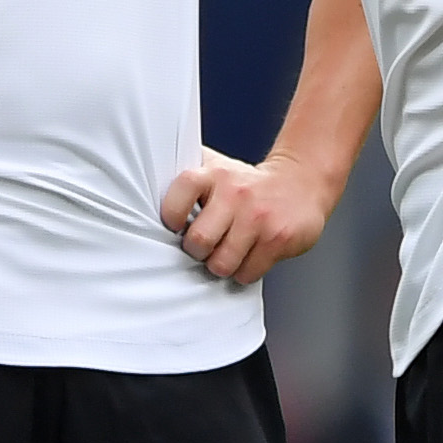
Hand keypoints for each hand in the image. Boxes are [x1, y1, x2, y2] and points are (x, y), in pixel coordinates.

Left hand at [166, 147, 339, 284]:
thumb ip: (186, 179)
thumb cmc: (248, 183)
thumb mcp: (216, 168)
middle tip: (207, 245)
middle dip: (199, 251)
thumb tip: (141, 192)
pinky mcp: (278, 238)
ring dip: (222, 265)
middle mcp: (235, 193)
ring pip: (222, 264)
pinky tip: (250, 255)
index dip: (172, 220)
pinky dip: (245, 272)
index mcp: (213, 175)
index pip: (176, 200)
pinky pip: (247, 273)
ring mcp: (258, 217)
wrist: (301, 182)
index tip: (178, 226)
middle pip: (198, 242)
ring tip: (229, 251)